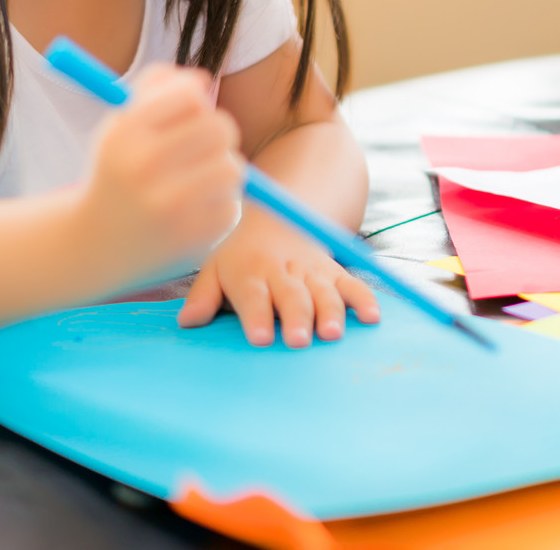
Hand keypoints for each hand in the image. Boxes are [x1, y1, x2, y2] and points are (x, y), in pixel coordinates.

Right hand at [76, 65, 245, 284]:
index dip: (198, 101)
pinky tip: (194, 210)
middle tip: (206, 144)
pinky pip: (231, 204)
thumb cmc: (117, 172)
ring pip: (233, 167)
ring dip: (222, 169)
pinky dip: (218, 204)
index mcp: (125, 134)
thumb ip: (156, 87)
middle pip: (221, 129)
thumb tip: (202, 79)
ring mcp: (169, 207)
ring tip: (200, 178)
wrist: (94, 244)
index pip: (191, 96)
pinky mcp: (191, 238)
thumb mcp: (120, 124)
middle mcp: (143, 168)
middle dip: (219, 133)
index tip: (191, 113)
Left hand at [178, 210, 380, 347]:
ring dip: (330, 311)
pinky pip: (352, 283)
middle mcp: (282, 270)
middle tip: (298, 340)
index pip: (252, 294)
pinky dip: (364, 298)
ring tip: (332, 333)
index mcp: (249, 271)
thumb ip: (203, 296)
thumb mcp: (214, 268)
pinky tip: (372, 318)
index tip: (259, 338)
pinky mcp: (334, 271)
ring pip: (323, 290)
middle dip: (296, 317)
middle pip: (291, 294)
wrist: (276, 219)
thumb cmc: (240, 257)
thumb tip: (187, 322)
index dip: (256, 316)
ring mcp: (311, 270)